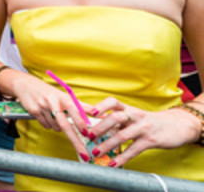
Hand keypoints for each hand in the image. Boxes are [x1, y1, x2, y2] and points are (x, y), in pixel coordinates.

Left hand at [86, 97, 201, 166]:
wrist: (177, 126)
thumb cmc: (148, 121)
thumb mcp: (134, 116)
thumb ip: (117, 119)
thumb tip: (93, 126)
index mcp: (129, 109)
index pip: (113, 102)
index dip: (101, 105)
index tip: (90, 112)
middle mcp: (135, 116)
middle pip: (115, 117)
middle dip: (100, 127)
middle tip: (88, 136)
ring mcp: (144, 128)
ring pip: (123, 135)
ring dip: (107, 145)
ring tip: (95, 152)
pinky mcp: (151, 140)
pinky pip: (134, 150)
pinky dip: (122, 158)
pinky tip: (113, 164)